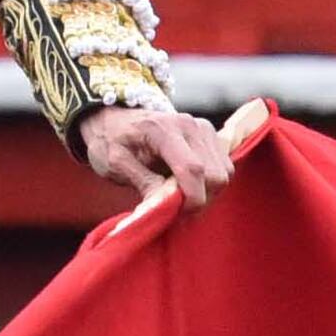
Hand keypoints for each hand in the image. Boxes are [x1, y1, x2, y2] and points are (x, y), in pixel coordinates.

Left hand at [78, 104, 236, 212]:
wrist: (115, 119)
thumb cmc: (111, 141)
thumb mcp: (115, 164)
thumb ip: (142, 183)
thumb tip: (164, 207)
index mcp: (162, 130)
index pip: (193, 169)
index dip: (192, 200)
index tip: (178, 216)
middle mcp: (189, 125)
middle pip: (214, 175)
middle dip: (200, 200)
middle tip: (175, 210)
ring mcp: (204, 128)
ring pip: (223, 173)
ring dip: (206, 193)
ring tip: (180, 197)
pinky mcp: (211, 135)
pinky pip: (224, 167)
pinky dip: (210, 183)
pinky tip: (188, 185)